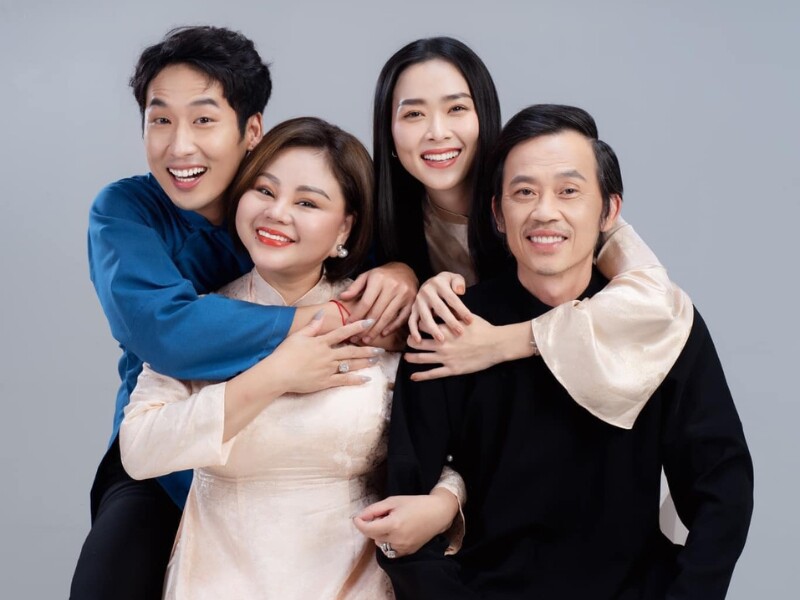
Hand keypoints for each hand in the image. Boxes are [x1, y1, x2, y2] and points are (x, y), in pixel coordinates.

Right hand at [269, 316, 382, 393]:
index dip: (357, 326)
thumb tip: (322, 313)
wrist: (278, 373)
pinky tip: (367, 379)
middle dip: (367, 349)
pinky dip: (356, 380)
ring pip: (350, 364)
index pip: (343, 332)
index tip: (370, 321)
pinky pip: (343, 380)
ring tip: (376, 360)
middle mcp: (327, 355)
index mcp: (321, 342)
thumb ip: (312, 325)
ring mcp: (327, 369)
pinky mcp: (325, 382)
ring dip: (364, 362)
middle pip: (351, 350)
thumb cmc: (285, 353)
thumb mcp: (298, 335)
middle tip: (380, 348)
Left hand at [338, 262, 417, 342]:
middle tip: (356, 338)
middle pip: (376, 312)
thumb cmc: (383, 275)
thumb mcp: (367, 275)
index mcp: (379, 279)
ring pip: (388, 317)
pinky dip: (392, 327)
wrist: (406, 270)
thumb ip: (355, 287)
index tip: (349, 325)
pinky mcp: (412, 302)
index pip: (366, 302)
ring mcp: (404, 295)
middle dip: (365, 327)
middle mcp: (392, 287)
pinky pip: (402, 318)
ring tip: (367, 340)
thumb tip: (343, 297)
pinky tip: (383, 334)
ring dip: (376, 331)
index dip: (357, 315)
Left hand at [353, 490, 457, 556]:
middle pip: (373, 536)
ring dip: (380, 534)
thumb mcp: (393, 501)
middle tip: (382, 515)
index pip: (367, 529)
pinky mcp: (407, 553)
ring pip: (380, 543)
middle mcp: (397, 540)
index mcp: (393, 525)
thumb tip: (360, 517)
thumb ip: (375, 509)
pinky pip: (389, 550)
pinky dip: (388, 542)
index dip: (359, 523)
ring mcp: (402, 548)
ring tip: (392, 523)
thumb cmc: (415, 503)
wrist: (438, 514)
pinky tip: (396, 532)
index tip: (357, 518)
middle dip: (372, 526)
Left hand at [405, 316, 533, 380]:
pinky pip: (433, 374)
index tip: (414, 326)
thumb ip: (451, 313)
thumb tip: (442, 305)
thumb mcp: (465, 317)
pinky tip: (413, 377)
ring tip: (406, 357)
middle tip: (408, 342)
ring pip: (422, 358)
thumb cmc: (483, 329)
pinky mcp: (452, 370)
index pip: (422, 326)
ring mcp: (446, 358)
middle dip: (411, 342)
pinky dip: (421, 375)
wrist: (496, 344)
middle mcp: (442, 344)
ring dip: (411, 358)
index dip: (417, 325)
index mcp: (444, 329)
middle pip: (418, 342)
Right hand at [409, 272, 472, 342]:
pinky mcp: (413, 309)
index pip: (452, 298)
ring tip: (441, 340)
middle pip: (439, 308)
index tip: (470, 321)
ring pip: (425, 317)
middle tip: (460, 332)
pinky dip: (414, 331)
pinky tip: (419, 341)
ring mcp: (418, 301)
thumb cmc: (447, 284)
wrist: (430, 283)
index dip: (461, 309)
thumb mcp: (454, 278)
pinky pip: (411, 321)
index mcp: (439, 283)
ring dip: (433, 329)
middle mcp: (427, 292)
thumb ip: (459, 282)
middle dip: (450, 321)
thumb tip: (460, 291)